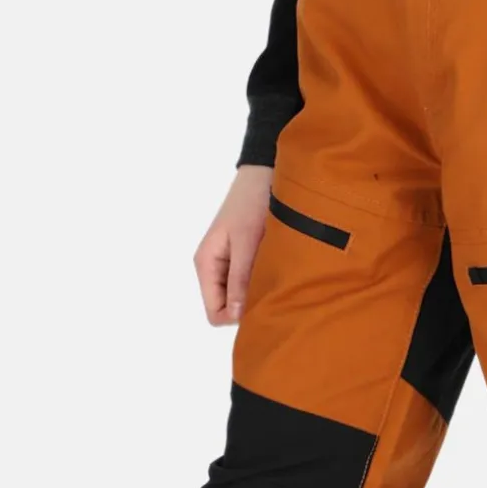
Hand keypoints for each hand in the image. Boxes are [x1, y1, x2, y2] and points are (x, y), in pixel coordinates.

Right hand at [193, 165, 271, 325]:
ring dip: (259, 291)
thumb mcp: (247, 241)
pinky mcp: (245, 257)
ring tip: (278, 275)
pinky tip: (279, 268)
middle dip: (249, 305)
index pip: (214, 313)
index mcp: (207, 264)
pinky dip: (264, 280)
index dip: (236, 315)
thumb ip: (240, 279)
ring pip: (241, 296)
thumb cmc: (253, 202)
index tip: (261, 303)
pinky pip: (251, 282)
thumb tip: (235, 315)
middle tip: (275, 289)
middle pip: (228, 307)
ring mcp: (230, 263)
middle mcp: (215, 268)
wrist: (266, 172)